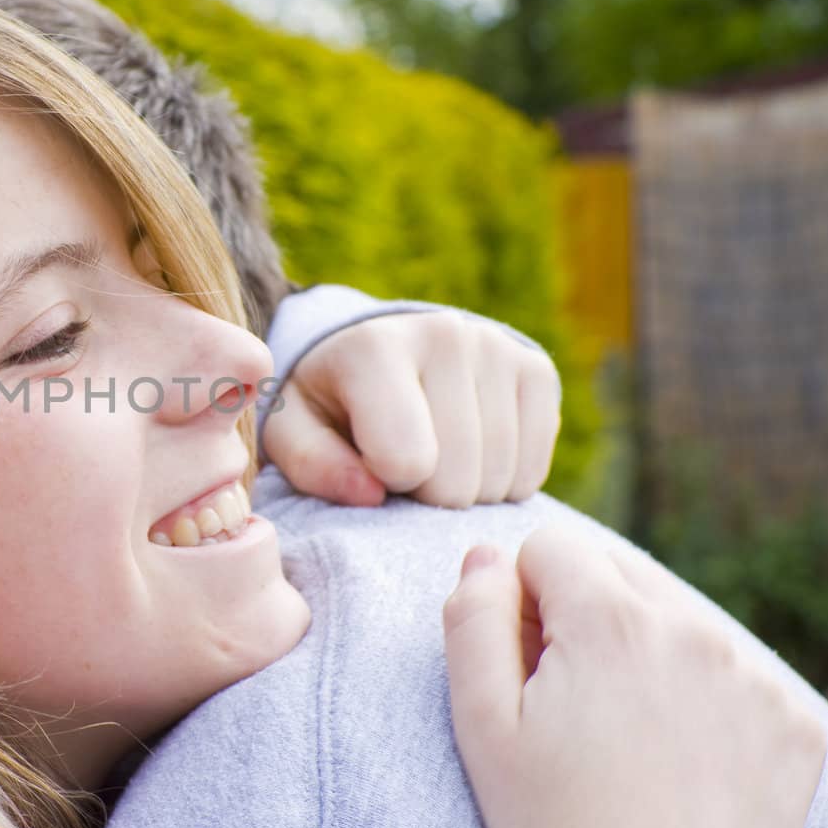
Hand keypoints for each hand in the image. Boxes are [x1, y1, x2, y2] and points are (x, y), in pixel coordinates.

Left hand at [263, 311, 560, 507]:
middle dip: (424, 493)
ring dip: (464, 490)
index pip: (406, 462)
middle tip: (401, 462)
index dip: (383, 484)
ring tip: (433, 454)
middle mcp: (444, 334)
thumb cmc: (328, 403)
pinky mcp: (537, 369)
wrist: (379, 352)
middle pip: (455, 481)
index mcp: (373, 347)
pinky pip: (533, 471)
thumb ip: (312, 464)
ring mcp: (497, 347)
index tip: (366, 461)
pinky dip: (501, 481)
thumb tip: (372, 492)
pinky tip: (470, 454)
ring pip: (498, 482)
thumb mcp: (290, 431)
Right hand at [442, 525, 827, 827]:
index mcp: (610, 619)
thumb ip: (472, 619)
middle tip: (568, 704)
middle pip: (616, 573)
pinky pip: (730, 672)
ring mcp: (750, 676)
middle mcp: (692, 630)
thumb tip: (486, 557)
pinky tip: (676, 758)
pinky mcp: (790, 722)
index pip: (550, 548)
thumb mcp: (481, 725)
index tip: (525, 666)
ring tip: (622, 737)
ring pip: (675, 619)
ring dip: (642, 651)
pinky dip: (700, 697)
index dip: (522, 600)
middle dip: (582, 616)